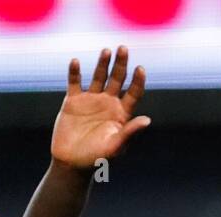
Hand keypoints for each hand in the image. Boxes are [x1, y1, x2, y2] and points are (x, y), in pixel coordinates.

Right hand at [52, 46, 149, 170]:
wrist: (72, 163)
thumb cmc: (98, 159)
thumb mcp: (116, 146)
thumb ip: (130, 132)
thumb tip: (147, 120)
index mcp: (122, 113)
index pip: (134, 92)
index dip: (138, 80)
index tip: (140, 69)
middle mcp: (108, 103)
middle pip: (117, 79)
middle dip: (121, 64)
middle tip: (123, 48)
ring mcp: (91, 100)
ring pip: (98, 76)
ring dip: (102, 63)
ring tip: (106, 51)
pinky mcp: (73, 101)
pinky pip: (74, 82)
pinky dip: (75, 72)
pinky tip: (75, 62)